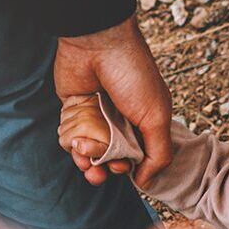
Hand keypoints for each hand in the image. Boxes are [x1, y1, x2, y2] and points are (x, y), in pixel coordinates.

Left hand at [54, 16, 174, 186]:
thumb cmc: (134, 76)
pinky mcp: (74, 111)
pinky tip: (74, 146)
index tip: (123, 167)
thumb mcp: (156, 117)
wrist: (98, 43)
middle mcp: (122, 122)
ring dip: (87, 162)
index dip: (130, 168)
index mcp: (145, 123)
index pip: (139, 158)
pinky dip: (71, 146)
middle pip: (112, 158)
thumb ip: (158, 154)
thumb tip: (146, 185)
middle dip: (107, 168)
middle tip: (103, 167)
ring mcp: (97, 117)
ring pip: (90, 152)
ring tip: (84, 160)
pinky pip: (70, 138)